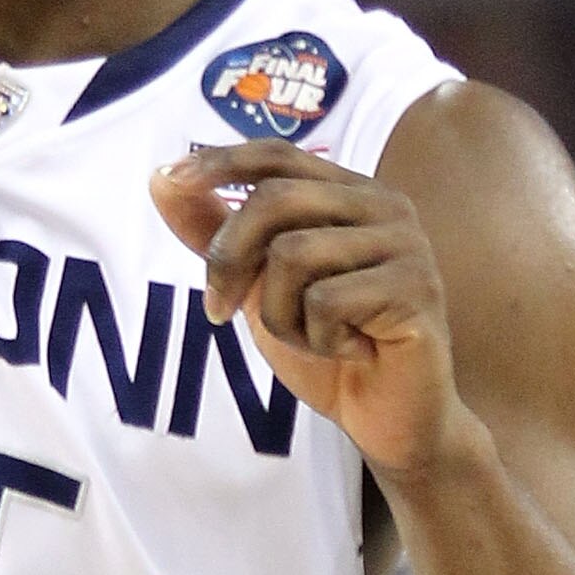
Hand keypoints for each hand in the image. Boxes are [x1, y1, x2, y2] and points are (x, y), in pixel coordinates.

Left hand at [150, 143, 471, 485]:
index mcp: (349, 192)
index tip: (167, 181)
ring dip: (280, 314)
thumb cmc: (325, 345)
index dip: (219, 162)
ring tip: (312, 336)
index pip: (276, 156)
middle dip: (228, 258)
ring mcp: (405, 244)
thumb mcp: (258, 285)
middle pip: (274, 200)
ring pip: (293, 254)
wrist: (386, 418)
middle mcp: (384, 205)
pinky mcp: (415, 288)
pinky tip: (349, 350)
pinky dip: (317, 338)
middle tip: (219, 310)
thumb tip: (159, 179)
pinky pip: (326, 300)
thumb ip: (216, 232)